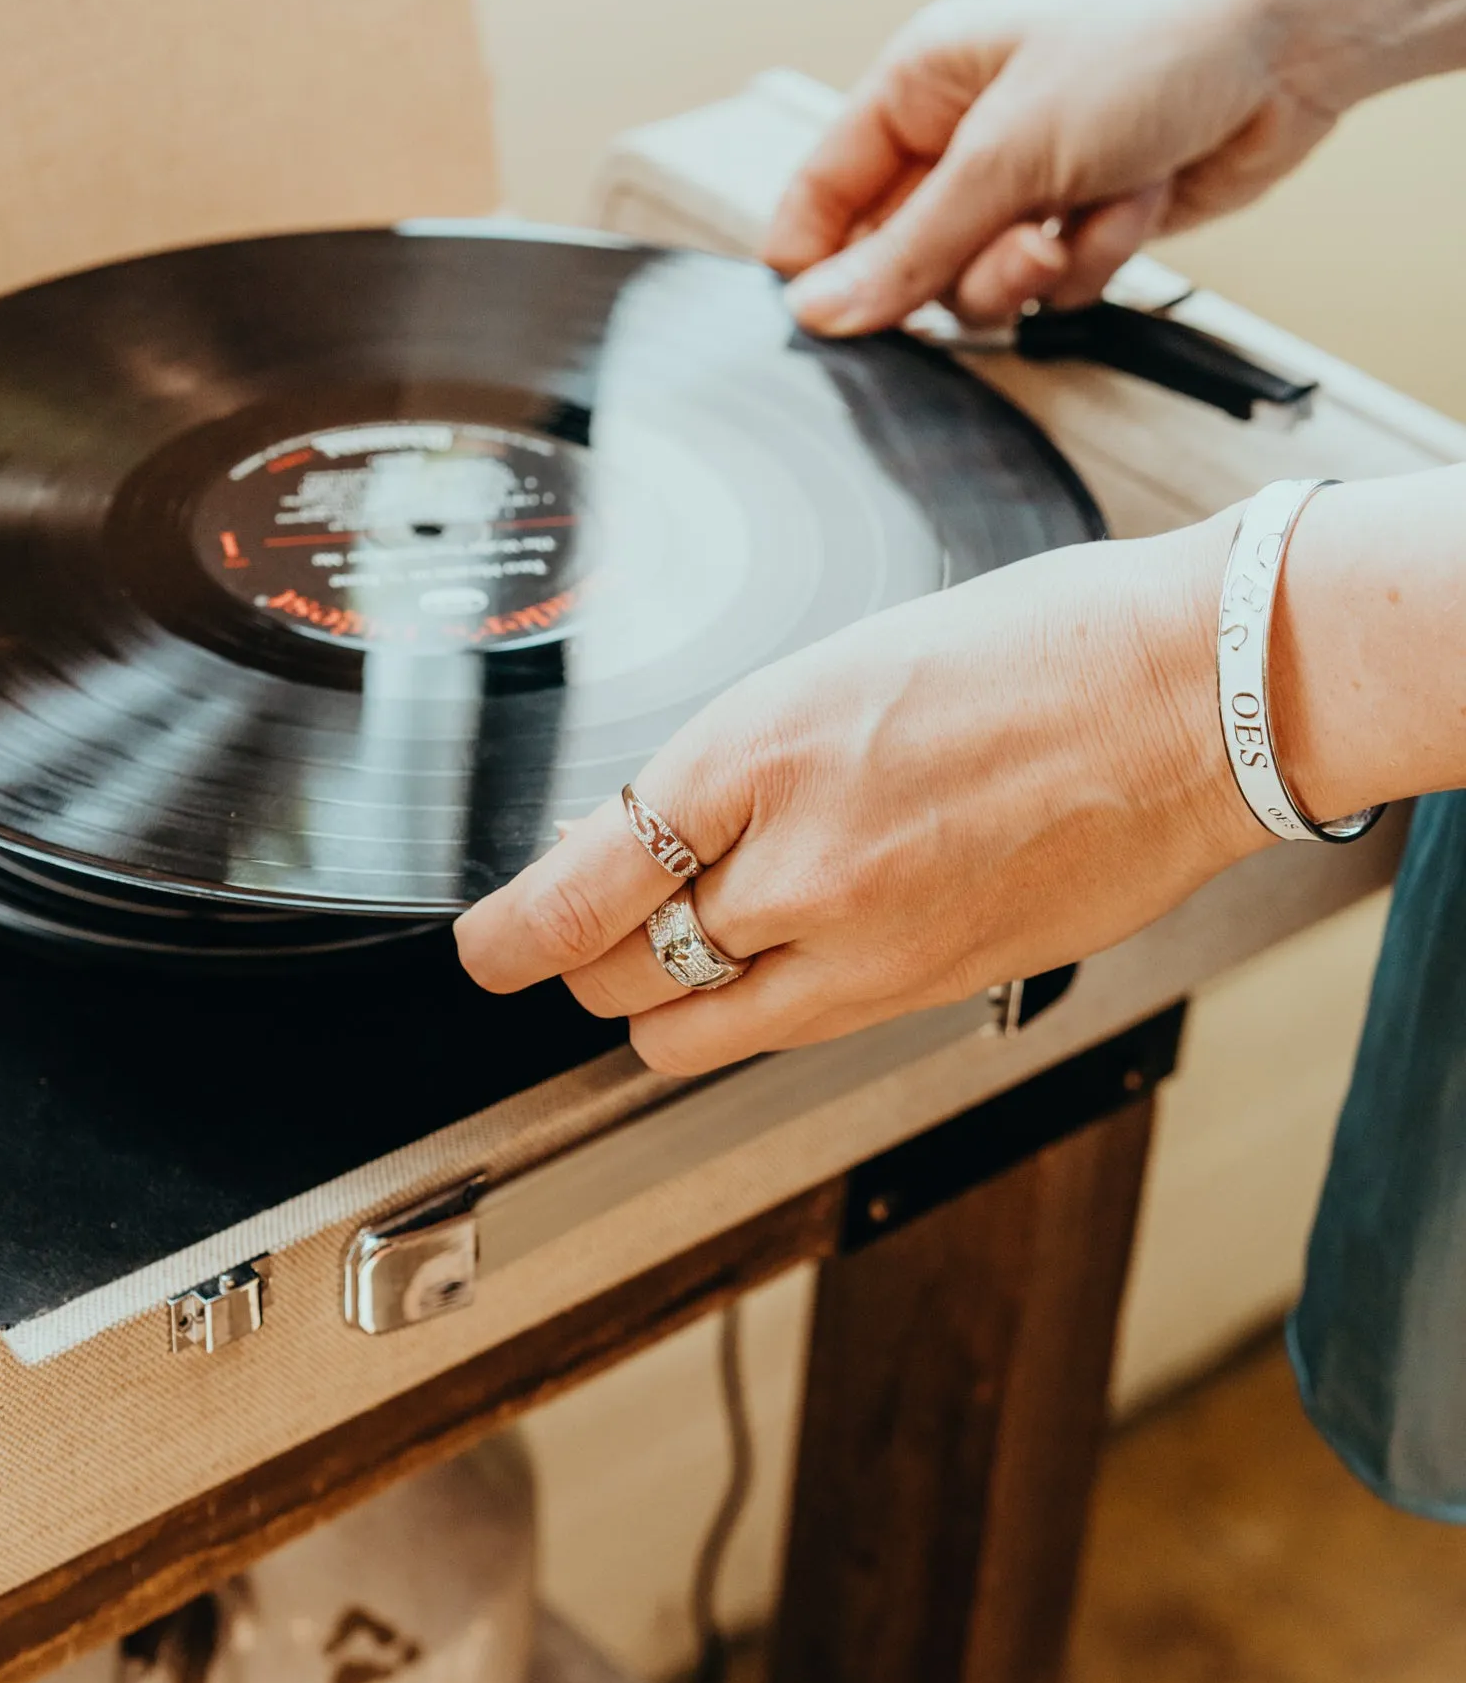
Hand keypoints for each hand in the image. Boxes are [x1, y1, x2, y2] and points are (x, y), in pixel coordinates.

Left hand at [454, 518, 1265, 1076]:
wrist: (1195, 698)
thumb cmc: (1038, 649)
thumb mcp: (836, 668)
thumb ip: (728, 769)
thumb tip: (636, 833)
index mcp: (760, 751)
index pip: (577, 890)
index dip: (507, 939)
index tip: (487, 952)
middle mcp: (801, 867)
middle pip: (616, 978)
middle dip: (583, 961)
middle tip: (593, 928)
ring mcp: (868, 947)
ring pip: (692, 1034)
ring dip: (662, 1004)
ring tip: (690, 945)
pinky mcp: (928, 993)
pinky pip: (792, 1033)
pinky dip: (760, 1007)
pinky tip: (787, 947)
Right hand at [765, 0, 1362, 332]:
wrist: (1287, 43)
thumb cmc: (1152, 41)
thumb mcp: (1008, 150)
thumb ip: (909, 247)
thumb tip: (820, 313)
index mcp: (918, 90)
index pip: (820, 202)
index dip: (822, 269)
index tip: (838, 319)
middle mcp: (961, 141)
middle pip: (902, 266)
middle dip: (963, 269)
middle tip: (1021, 238)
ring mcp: (1023, 187)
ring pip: (978, 290)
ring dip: (1036, 268)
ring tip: (1085, 211)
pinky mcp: (1081, 225)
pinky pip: (1053, 287)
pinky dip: (1098, 256)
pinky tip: (1134, 198)